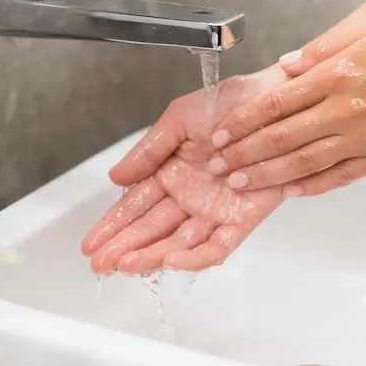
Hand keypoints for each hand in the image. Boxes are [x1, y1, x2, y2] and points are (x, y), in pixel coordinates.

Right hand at [81, 68, 287, 274]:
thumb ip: (149, 150)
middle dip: (123, 247)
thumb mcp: (179, 119)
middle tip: (99, 263)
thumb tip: (116, 176)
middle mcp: (190, 196)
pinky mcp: (241, 220)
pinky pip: (216, 246)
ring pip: (177, 242)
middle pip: (151, 229)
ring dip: (150, 255)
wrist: (275, 102)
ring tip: (124, 264)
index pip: (135, 205)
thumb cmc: (232, 104)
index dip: (112, 225)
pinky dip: (194, 257)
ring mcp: (214, 210)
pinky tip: (169, 260)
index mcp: (171, 173)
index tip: (91, 242)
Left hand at [206, 20, 365, 195]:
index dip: (244, 122)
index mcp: (338, 76)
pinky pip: (339, 177)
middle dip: (243, 154)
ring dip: (267, 175)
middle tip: (217, 166)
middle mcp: (345, 111)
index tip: (221, 133)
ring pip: (304, 162)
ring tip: (240, 183)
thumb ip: (323, 50)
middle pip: (281, 138)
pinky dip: (311, 186)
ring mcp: (364, 139)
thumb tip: (286, 65)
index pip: (276, 104)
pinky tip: (290, 191)